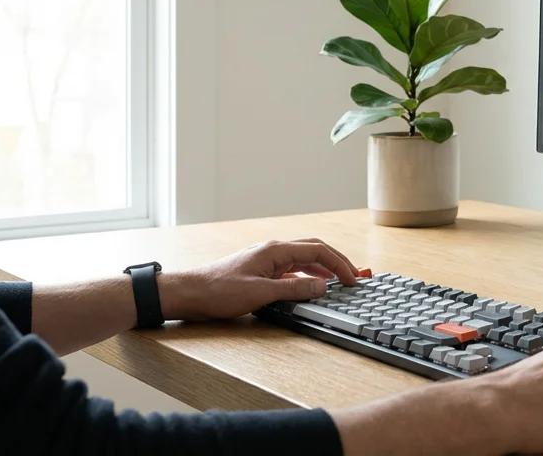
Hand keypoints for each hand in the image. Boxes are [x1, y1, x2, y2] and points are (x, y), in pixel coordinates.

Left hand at [159, 239, 358, 321]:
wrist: (190, 293)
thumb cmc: (219, 291)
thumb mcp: (260, 293)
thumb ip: (294, 290)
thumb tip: (322, 287)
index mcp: (275, 250)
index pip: (317, 251)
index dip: (339, 263)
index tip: (352, 278)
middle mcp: (273, 251)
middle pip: (313, 250)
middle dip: (336, 262)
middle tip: (352, 276)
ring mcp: (266, 260)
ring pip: (303, 259)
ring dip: (322, 268)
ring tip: (338, 281)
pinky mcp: (260, 271)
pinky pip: (291, 270)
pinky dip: (306, 277)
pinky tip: (311, 288)